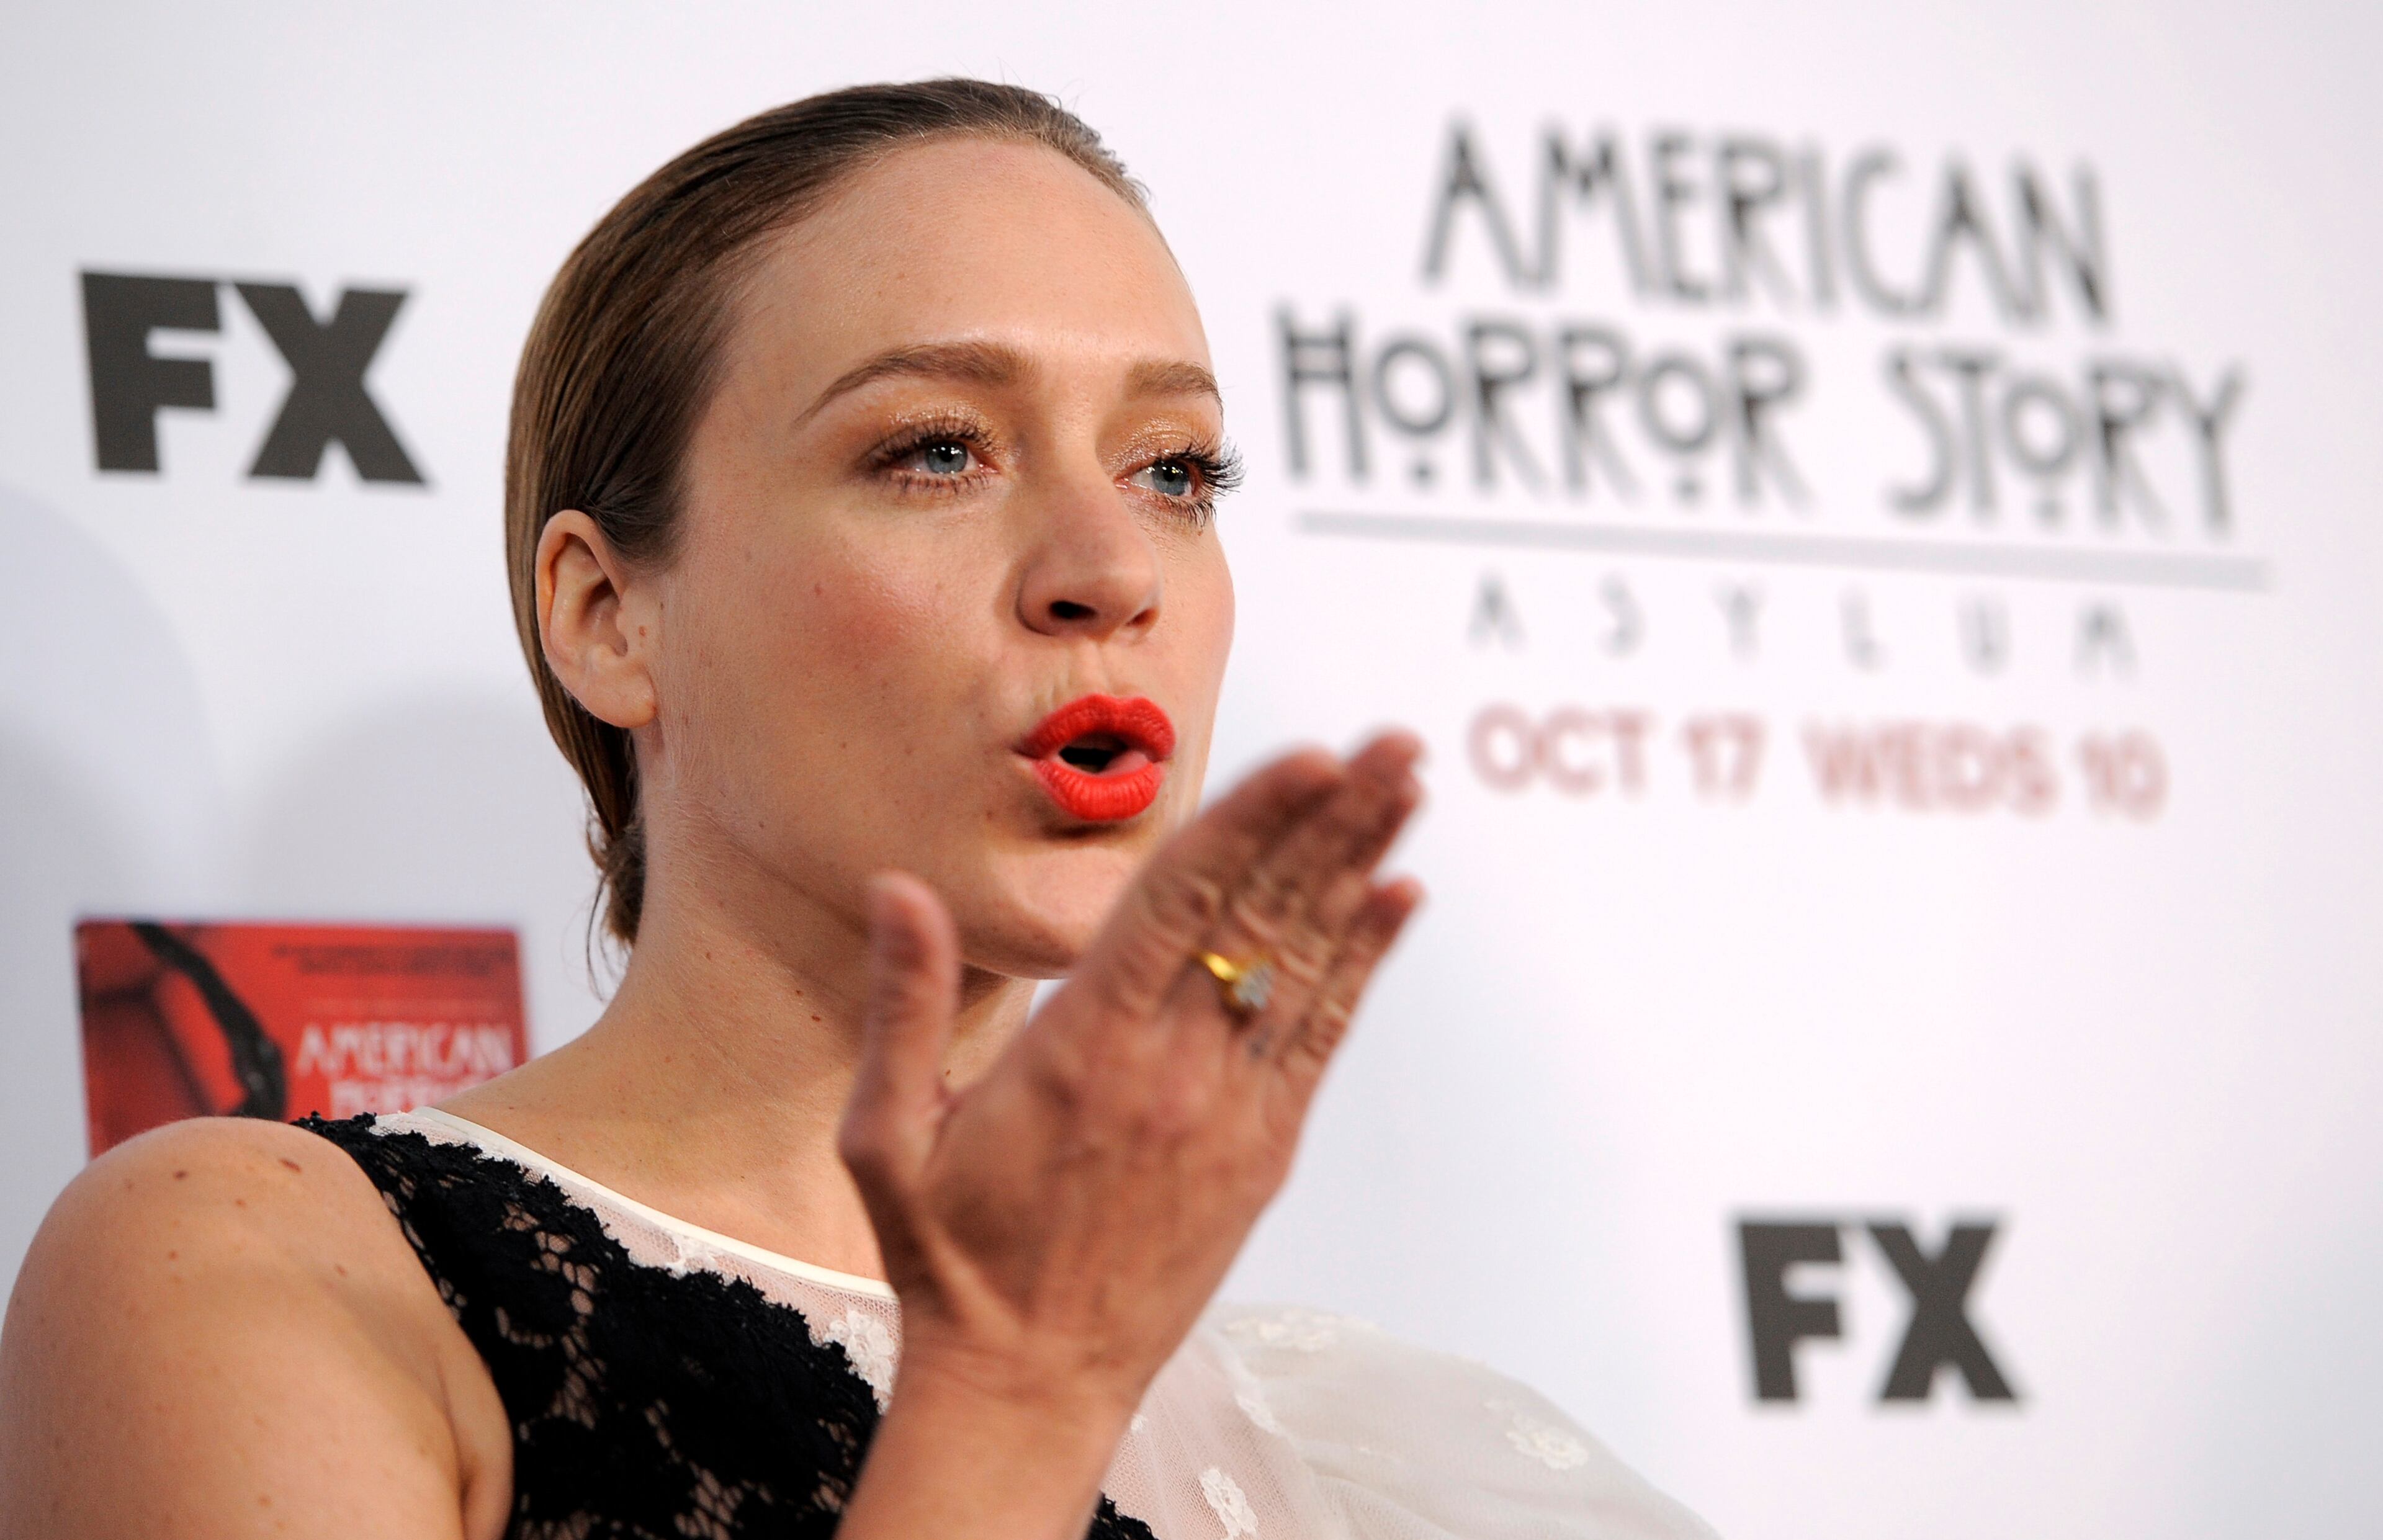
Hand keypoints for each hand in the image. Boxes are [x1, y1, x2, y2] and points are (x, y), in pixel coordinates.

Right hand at [838, 733, 1423, 1429]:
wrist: (1029, 1382)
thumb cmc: (951, 1257)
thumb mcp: (888, 1135)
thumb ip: (904, 1002)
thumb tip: (895, 886)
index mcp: (1082, 1048)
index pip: (1181, 903)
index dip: (1252, 822)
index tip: (1309, 756)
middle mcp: (1170, 1069)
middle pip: (1265, 915)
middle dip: (1335, 820)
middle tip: (1395, 742)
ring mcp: (1227, 1111)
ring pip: (1306, 964)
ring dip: (1362, 868)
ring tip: (1406, 785)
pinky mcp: (1261, 1153)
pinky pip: (1321, 1040)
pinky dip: (1364, 966)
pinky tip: (1397, 900)